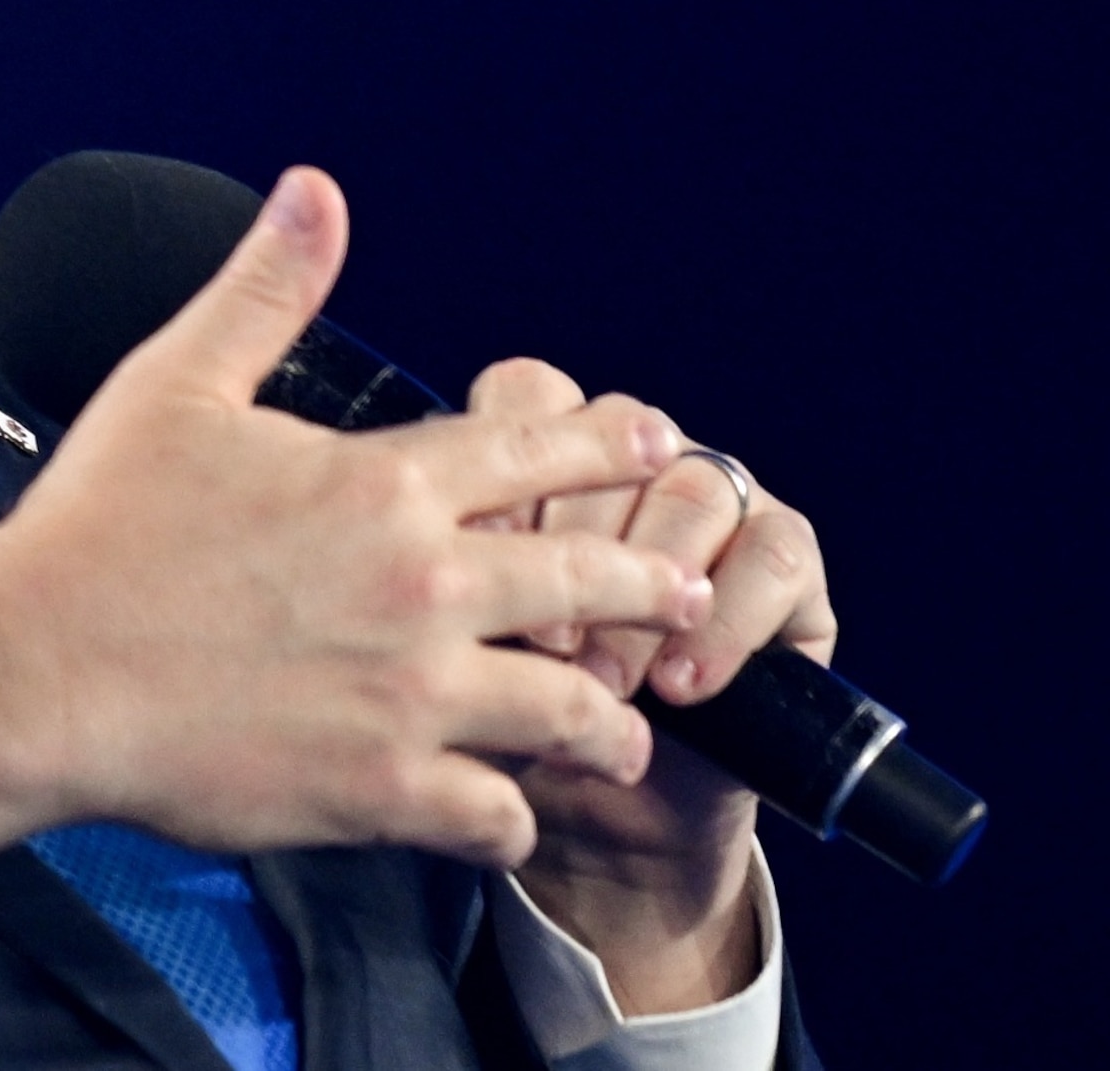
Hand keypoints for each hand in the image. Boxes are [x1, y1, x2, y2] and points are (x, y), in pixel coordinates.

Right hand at [0, 167, 707, 865]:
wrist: (30, 672)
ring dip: (606, 721)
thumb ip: (265, 290)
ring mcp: (408, 697)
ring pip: (571, 713)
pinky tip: (508, 808)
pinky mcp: (378, 792)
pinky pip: (496, 817)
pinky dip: (512, 816)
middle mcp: (419, 589)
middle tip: (683, 590)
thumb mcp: (176, 384)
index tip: (652, 444)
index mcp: (380, 486)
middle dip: (654, 584)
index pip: (539, 452)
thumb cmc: (93, 530)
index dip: (609, 445)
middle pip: (591, 582)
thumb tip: (314, 192)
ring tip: (621, 729)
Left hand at [467, 360, 836, 1013]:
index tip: (468, 565)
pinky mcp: (785, 555)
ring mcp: (715, 496)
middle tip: (536, 647)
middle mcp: (628, 460)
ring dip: (647, 587)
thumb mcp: (452, 650)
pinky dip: (728, 620)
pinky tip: (682, 685)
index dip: (503, 474)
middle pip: (612, 439)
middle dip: (570, 546)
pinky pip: (774, 552)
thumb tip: (426, 562)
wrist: (599, 816)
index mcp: (538, 453)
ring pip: (695, 489)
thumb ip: (439, 585)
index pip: (526, 395)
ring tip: (603, 679)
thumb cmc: (503, 717)